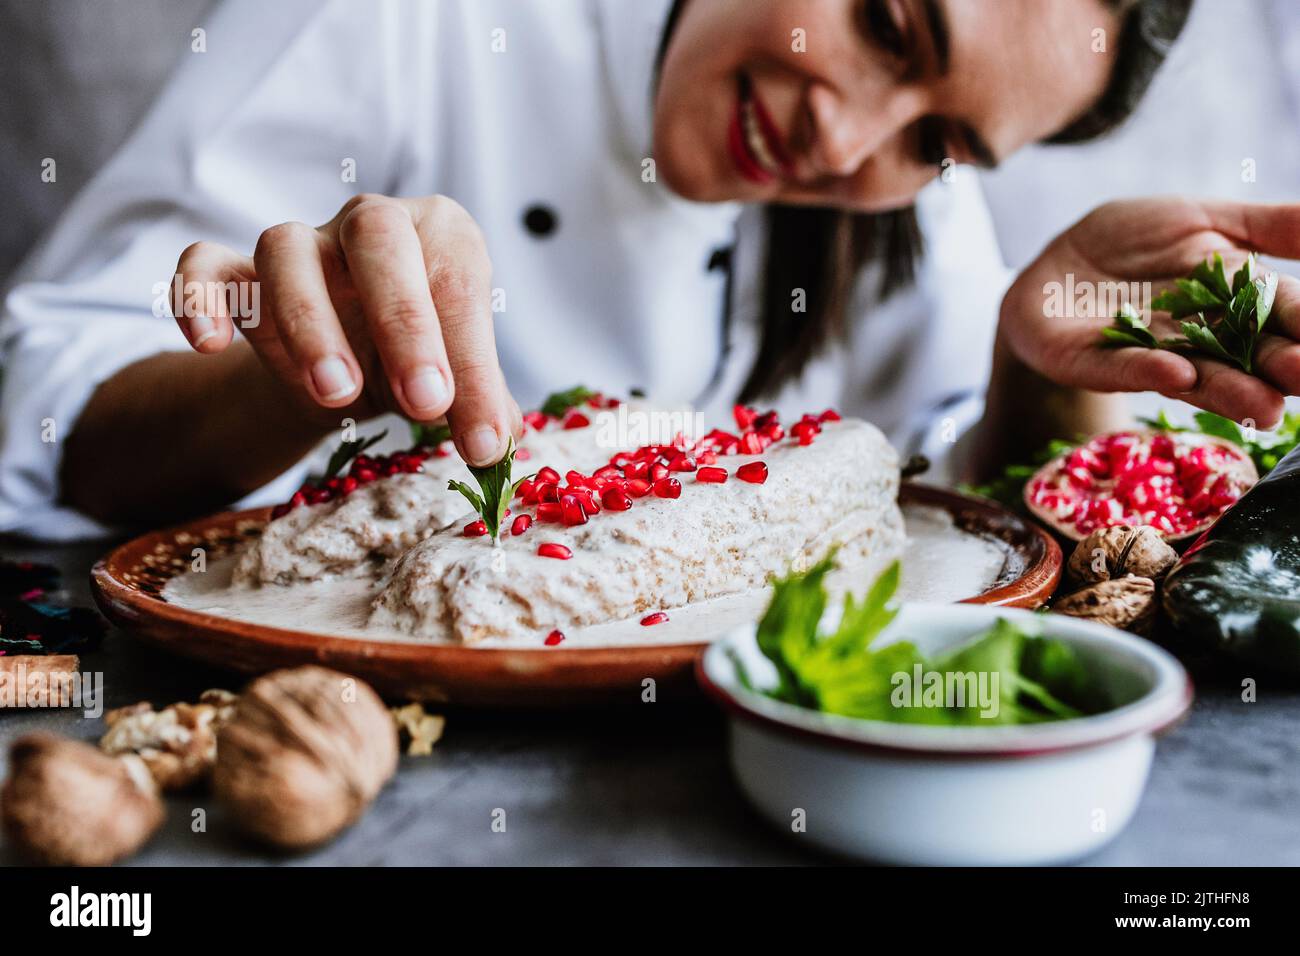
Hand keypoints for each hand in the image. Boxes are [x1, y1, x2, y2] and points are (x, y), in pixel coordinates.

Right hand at [171, 194, 520, 464]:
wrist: (348, 362)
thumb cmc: (418, 359)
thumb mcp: (457, 382)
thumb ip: (481, 403)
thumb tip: (506, 442)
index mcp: (443, 235)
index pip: (461, 289)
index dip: (475, 368)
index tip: (482, 440)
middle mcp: (371, 223)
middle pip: (377, 238)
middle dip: (404, 322)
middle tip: (424, 404)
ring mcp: (301, 244)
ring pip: (286, 247)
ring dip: (309, 322)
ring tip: (336, 394)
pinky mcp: (239, 275)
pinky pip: (205, 266)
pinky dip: (198, 297)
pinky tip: (209, 345)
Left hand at [1000, 198, 1299, 427]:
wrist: (1052, 267)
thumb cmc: (1132, 245)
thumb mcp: (1203, 219)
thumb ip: (1270, 226)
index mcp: (1232, 301)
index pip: (1283, 312)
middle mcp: (1197, 338)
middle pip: (1245, 356)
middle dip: (1280, 367)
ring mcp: (1145, 354)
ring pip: (1193, 376)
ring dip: (1227, 390)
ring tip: (1263, 407)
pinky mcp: (1090, 362)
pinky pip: (1120, 367)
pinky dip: (1146, 370)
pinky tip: (1176, 374)